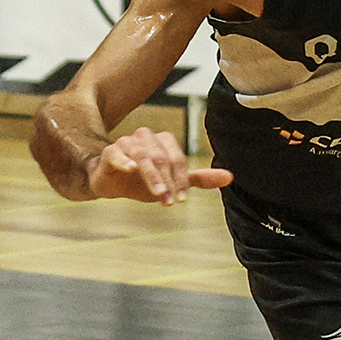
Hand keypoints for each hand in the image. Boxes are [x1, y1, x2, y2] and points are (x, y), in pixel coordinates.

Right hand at [87, 127, 232, 204]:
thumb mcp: (172, 182)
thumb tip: (230, 177)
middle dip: (168, 181)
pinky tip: (131, 169)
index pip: (178, 159)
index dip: (181, 180)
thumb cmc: (143, 181)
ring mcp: (127, 143)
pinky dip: (124, 160)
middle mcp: (146, 138)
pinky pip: (117, 153)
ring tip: (158, 194)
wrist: (111, 184)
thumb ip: (198, 179)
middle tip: (170, 202)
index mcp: (163, 141)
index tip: (181, 200)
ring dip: (152, 177)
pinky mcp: (110, 152)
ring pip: (143, 156)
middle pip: (162, 158)